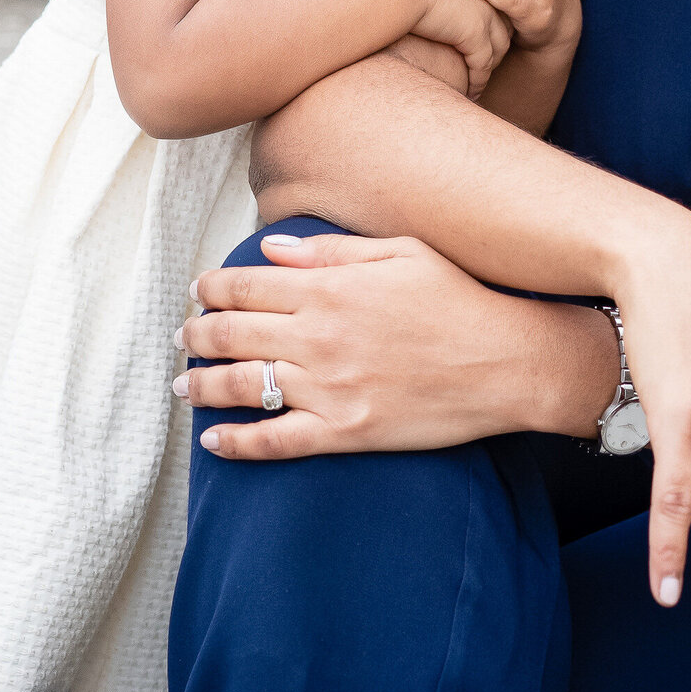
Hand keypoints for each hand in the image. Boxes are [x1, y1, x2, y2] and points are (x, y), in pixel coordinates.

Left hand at [175, 230, 617, 454]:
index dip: (213, 287)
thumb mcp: (401, 252)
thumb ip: (330, 252)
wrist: (508, 361)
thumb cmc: (460, 296)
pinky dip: (236, 444)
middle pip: (234, 334)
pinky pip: (274, 443)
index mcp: (330, 288)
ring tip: (182, 385)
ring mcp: (329, 389)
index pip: (247, 285)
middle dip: (198, 333)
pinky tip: (212, 442)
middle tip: (183, 335)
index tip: (198, 289)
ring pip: (243, 387)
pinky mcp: (345, 433)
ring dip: (202, 385)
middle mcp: (320, 337)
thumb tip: (269, 248)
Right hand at [377, 0, 510, 97]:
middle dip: (497, 35)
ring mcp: (484, 14)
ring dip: (488, 63)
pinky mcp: (475, 38)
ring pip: (497, 46)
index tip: (481, 16)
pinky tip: (470, 92)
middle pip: (501, 18)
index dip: (487, 3)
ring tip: (480, 76)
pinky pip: (481, 68)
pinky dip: (476, 81)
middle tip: (489, 51)